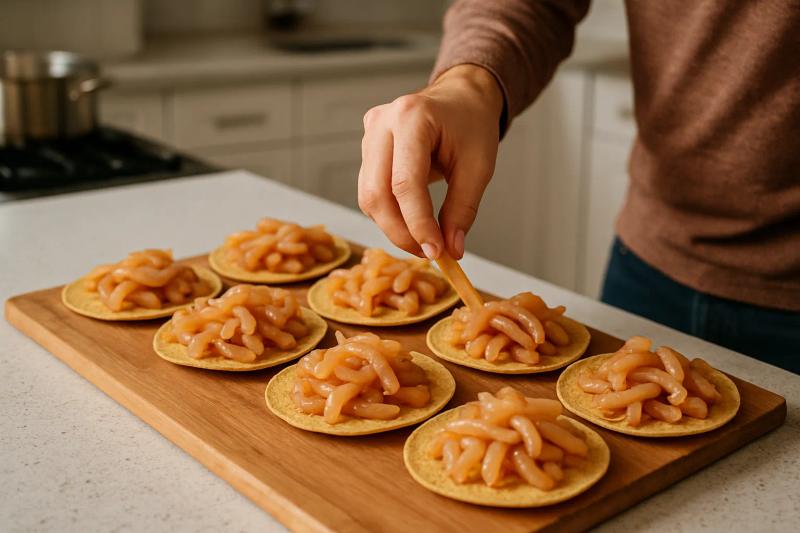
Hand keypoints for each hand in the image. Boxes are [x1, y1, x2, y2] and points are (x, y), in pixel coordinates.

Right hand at [357, 64, 503, 258]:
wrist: (460, 97)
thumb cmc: (471, 126)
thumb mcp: (479, 167)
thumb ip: (462, 209)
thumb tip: (451, 250)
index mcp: (412, 118)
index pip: (405, 183)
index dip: (418, 223)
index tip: (436, 252)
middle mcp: (382, 123)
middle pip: (376, 193)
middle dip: (400, 231)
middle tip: (428, 252)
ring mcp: (369, 135)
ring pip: (368, 197)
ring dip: (393, 227)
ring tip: (423, 240)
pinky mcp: (367, 148)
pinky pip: (369, 191)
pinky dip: (389, 214)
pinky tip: (411, 222)